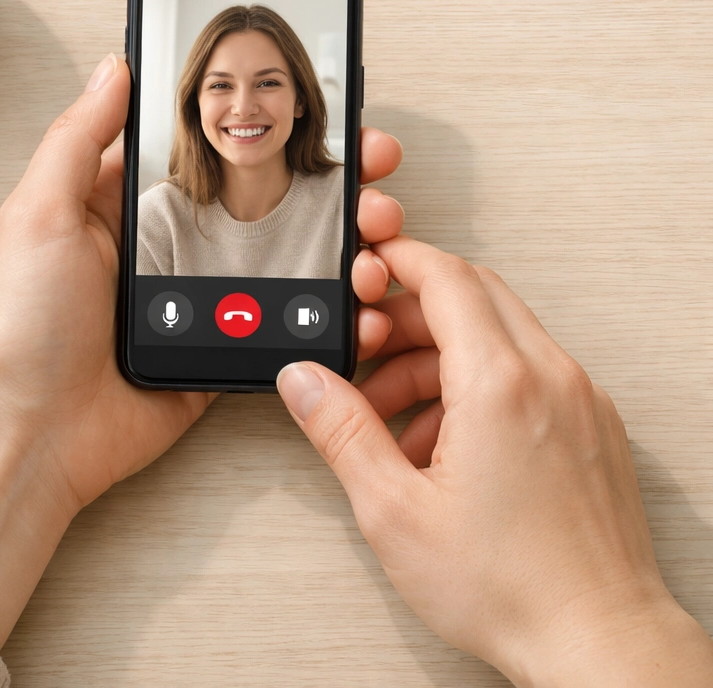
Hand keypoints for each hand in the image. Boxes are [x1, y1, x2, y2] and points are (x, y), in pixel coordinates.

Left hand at [0, 54, 404, 649]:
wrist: (31, 434)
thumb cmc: (21, 322)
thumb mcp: (40, 212)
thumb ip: (81, 137)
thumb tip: (117, 66)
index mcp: (123, 204)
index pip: (207, 148)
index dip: (263, 128)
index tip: (319, 113)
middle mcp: (166, 244)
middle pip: (258, 197)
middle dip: (323, 179)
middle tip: (371, 166)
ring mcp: (197, 297)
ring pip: (282, 256)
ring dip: (338, 242)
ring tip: (376, 233)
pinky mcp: (217, 347)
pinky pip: (279, 321)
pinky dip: (324, 312)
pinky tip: (360, 300)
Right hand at [277, 235, 712, 686]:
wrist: (600, 644)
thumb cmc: (512, 588)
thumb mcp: (395, 510)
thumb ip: (341, 431)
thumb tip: (304, 382)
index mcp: (499, 383)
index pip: (447, 278)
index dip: (401, 260)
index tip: (370, 264)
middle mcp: (549, 376)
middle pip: (474, 295)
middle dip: (410, 313)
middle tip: (369, 353)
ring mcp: (579, 398)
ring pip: (500, 334)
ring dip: (439, 355)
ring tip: (398, 417)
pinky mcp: (591, 424)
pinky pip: (528, 370)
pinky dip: (479, 381)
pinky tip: (446, 441)